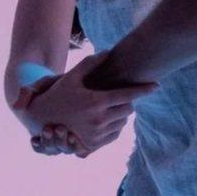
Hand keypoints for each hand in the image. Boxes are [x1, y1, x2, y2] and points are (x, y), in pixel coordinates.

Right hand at [24, 52, 154, 157]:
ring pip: (123, 122)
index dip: (143, 89)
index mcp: (95, 102)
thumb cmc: (57, 95)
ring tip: (108, 107)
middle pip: (129, 109)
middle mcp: (99, 119)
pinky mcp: (94, 144)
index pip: (127, 95)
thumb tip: (107, 51)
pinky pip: (115, 134)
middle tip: (118, 96)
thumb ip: (90, 64)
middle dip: (127, 101)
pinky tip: (106, 118)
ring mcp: (97, 133)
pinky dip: (115, 125)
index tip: (156, 85)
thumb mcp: (71, 78)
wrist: (40, 120)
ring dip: (121, 114)